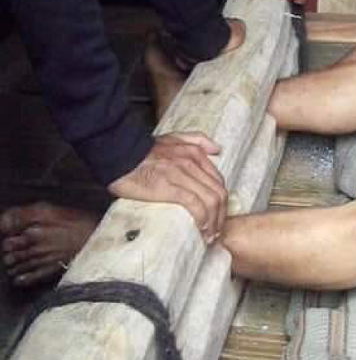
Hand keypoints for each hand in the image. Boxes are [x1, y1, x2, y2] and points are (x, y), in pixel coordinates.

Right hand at [108, 132, 227, 243]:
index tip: (217, 218)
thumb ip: (196, 139)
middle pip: (218, 194)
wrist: (116, 153)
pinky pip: (194, 204)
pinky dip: (202, 219)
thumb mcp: (173, 138)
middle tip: (215, 232)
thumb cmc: (142, 150)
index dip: (222, 203)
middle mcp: (191, 163)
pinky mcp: (167, 187)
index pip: (219, 182)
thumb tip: (217, 149)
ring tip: (208, 236)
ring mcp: (180, 175)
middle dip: (221, 217)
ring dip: (213, 222)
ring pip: (210, 201)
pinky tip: (200, 229)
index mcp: (194, 154)